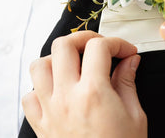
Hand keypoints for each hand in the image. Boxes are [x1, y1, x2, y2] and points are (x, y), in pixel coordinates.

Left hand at [22, 31, 146, 137]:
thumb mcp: (135, 116)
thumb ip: (128, 81)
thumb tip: (130, 61)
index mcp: (93, 93)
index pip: (99, 47)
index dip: (117, 43)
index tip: (126, 51)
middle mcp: (67, 98)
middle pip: (63, 46)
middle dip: (84, 38)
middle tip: (99, 46)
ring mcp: (50, 111)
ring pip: (39, 65)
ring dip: (58, 58)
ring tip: (75, 64)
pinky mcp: (41, 126)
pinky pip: (29, 97)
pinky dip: (41, 87)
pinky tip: (59, 90)